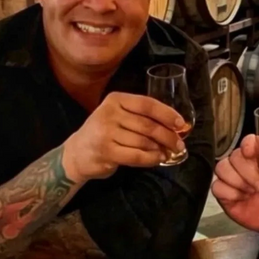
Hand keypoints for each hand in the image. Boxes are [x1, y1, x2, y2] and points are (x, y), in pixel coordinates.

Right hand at [62, 92, 185, 182]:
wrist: (77, 153)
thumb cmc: (105, 133)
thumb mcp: (119, 116)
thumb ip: (142, 117)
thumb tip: (175, 126)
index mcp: (116, 99)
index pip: (147, 104)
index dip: (167, 114)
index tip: (181, 124)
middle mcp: (109, 113)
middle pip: (148, 125)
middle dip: (168, 136)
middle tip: (179, 144)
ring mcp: (106, 132)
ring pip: (144, 141)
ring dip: (160, 148)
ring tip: (167, 152)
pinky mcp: (106, 151)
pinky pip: (137, 155)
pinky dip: (151, 159)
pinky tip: (158, 159)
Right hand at [211, 134, 258, 233]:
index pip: (251, 140)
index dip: (248, 143)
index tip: (251, 153)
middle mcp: (245, 162)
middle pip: (234, 156)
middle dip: (247, 172)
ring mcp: (233, 176)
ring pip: (222, 168)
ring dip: (237, 182)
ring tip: (251, 193)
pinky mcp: (225, 192)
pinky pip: (217, 186)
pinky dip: (229, 193)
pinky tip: (241, 199)